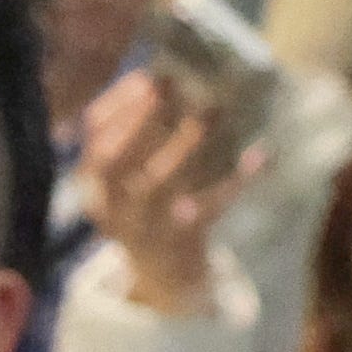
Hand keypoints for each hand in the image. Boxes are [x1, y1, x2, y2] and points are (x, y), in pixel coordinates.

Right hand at [79, 70, 255, 315]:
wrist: (164, 277)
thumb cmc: (151, 208)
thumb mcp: (131, 178)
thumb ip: (141, 135)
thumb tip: (169, 73)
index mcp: (92, 185)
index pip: (93, 137)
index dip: (119, 104)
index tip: (149, 74)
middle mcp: (109, 207)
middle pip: (113, 162)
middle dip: (139, 120)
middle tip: (172, 82)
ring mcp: (141, 228)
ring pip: (156, 186)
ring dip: (184, 146)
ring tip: (212, 111)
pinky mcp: (178, 242)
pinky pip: (209, 209)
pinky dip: (235, 182)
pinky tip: (259, 155)